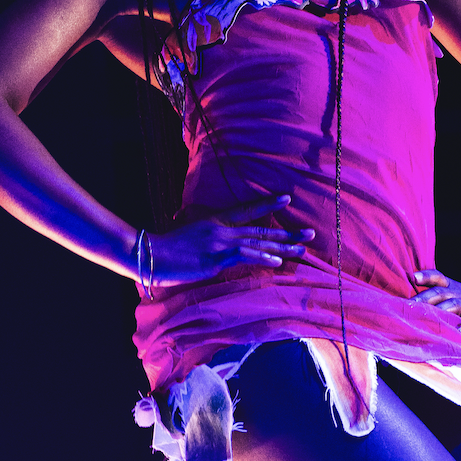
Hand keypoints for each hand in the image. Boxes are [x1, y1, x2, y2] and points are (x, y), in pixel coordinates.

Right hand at [142, 195, 314, 289]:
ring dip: (283, 247)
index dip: (267, 205)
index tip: (286, 199)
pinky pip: (243, 257)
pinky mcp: (215, 260)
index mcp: (214, 221)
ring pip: (258, 243)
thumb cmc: (166, 249)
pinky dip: (261, 257)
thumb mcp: (189, 236)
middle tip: (310, 233)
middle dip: (288, 233)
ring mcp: (219, 244)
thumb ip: (207, 239)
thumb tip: (221, 248)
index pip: (246, 210)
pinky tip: (277, 260)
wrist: (150, 254)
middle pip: (261, 230)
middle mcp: (221, 230)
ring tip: (303, 249)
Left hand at [409, 268, 460, 336]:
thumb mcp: (455, 296)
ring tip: (427, 318)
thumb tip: (409, 305)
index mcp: (452, 288)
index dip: (426, 276)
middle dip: (424, 299)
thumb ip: (437, 297)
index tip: (414, 277)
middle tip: (409, 307)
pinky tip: (460, 332)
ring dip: (441, 310)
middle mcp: (460, 294)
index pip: (438, 278)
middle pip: (440, 293)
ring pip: (454, 305)